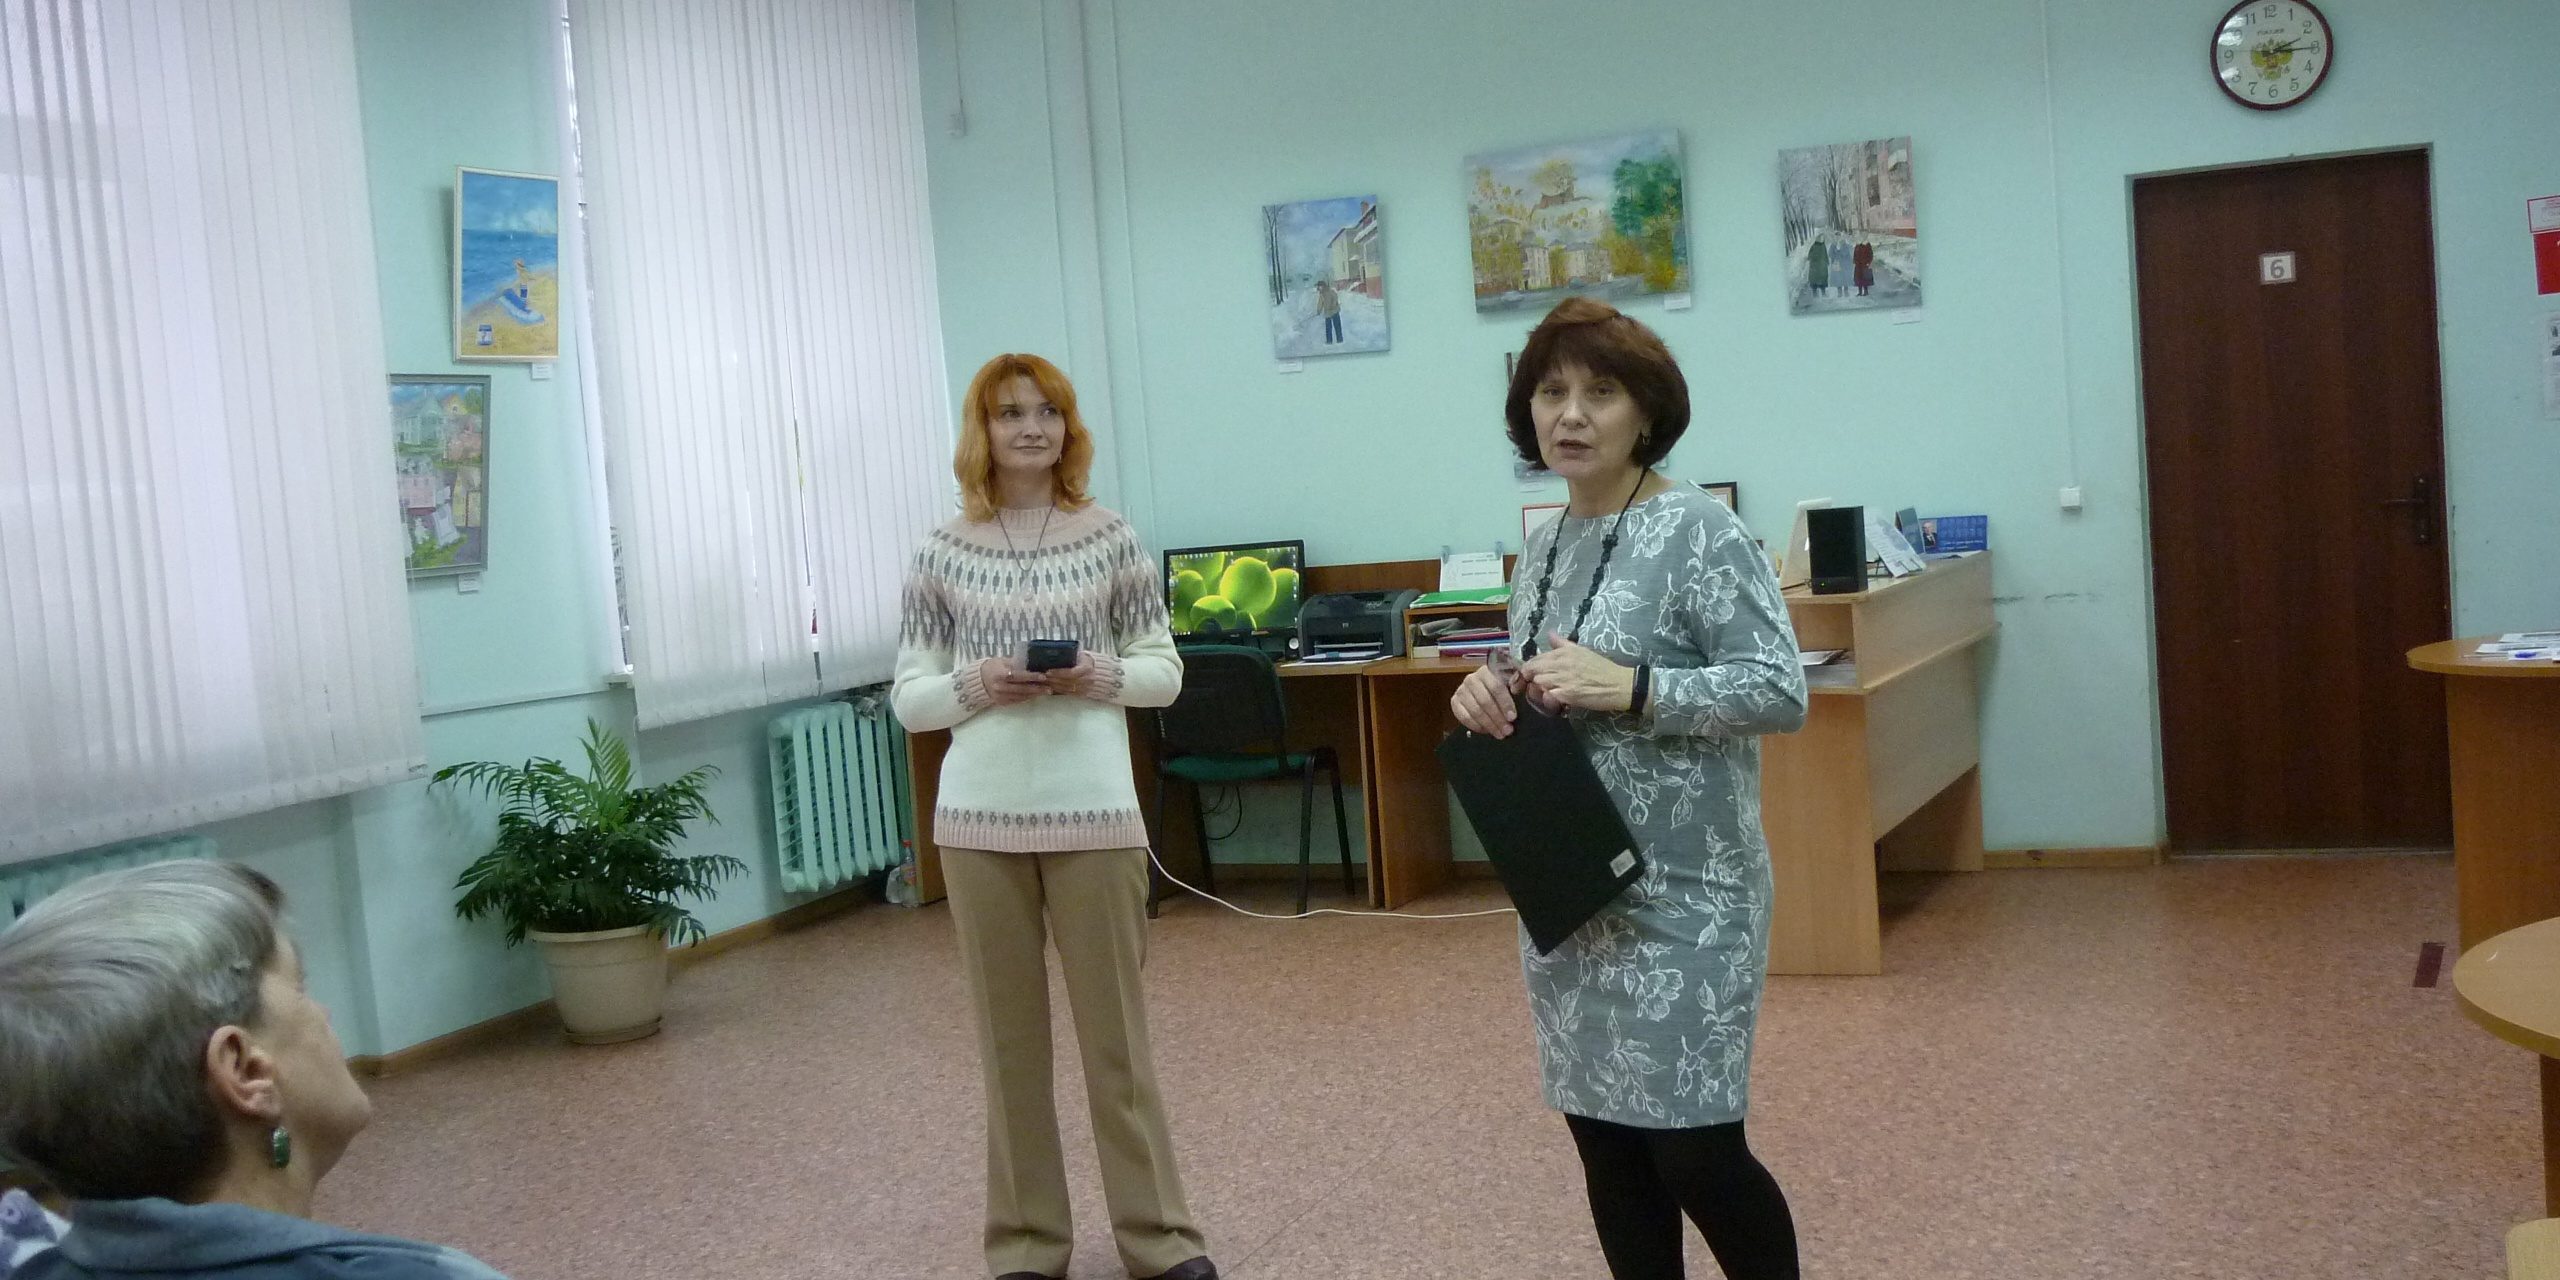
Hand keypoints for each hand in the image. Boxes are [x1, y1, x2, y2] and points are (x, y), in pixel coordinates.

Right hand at [978, 656, 1051, 706]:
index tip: (1043, 677)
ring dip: (1034, 694)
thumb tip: (1033, 662)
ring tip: (1046, 691)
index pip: (1018, 676)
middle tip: (1050, 688)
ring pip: (1021, 697)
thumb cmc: (992, 667)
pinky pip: (1017, 701)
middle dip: (1037, 689)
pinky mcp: (1001, 702)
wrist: (978, 680)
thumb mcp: (1002, 661)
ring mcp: (1000, 696)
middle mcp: (1000, 687)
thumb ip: (1016, 663)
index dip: (1031, 677)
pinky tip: (1035, 695)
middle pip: (1022, 689)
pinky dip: (1027, 698)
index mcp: (1000, 674)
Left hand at [1042, 648, 1100, 697]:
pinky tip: (1051, 688)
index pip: (1071, 672)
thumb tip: (1053, 655)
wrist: (1099, 671)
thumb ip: (1070, 656)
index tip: (1048, 671)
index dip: (1059, 673)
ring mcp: (1086, 688)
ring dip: (1054, 687)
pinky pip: (1069, 694)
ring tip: (1044, 683)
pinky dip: (1059, 691)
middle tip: (1042, 678)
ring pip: (1067, 689)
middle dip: (1053, 680)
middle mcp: (1088, 679)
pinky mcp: (1083, 694)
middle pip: (1067, 682)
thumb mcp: (1080, 655)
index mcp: (1087, 668)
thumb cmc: (1085, 661)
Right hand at [1449, 658, 1525, 736]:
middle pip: (1485, 701)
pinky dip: (1476, 726)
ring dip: (1489, 725)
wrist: (1482, 687)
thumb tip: (1519, 688)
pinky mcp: (1454, 702)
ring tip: (1500, 734)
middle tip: (1508, 730)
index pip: (1496, 687)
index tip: (1512, 717)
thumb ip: (1516, 683)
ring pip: (1475, 711)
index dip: (1505, 703)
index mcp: (1486, 671)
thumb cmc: (1500, 686)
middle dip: (1498, 718)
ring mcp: (1461, 690)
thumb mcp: (1510, 682)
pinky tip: (1486, 731)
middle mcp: (1471, 679)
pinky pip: (1464, 717)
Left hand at [1521, 632, 1636, 712]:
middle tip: (1532, 686)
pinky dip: (1548, 699)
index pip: (1535, 659)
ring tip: (1545, 693)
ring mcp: (1563, 679)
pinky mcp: (1568, 694)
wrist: (1619, 684)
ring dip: (1538, 690)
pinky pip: (1548, 696)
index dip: (1527, 669)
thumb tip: (1550, 633)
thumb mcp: (1581, 650)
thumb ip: (1562, 643)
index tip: (1526, 676)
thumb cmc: (1601, 668)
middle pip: (1532, 670)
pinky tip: (1555, 700)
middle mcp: (1561, 663)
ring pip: (1537, 683)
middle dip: (1529, 679)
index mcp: (1563, 652)